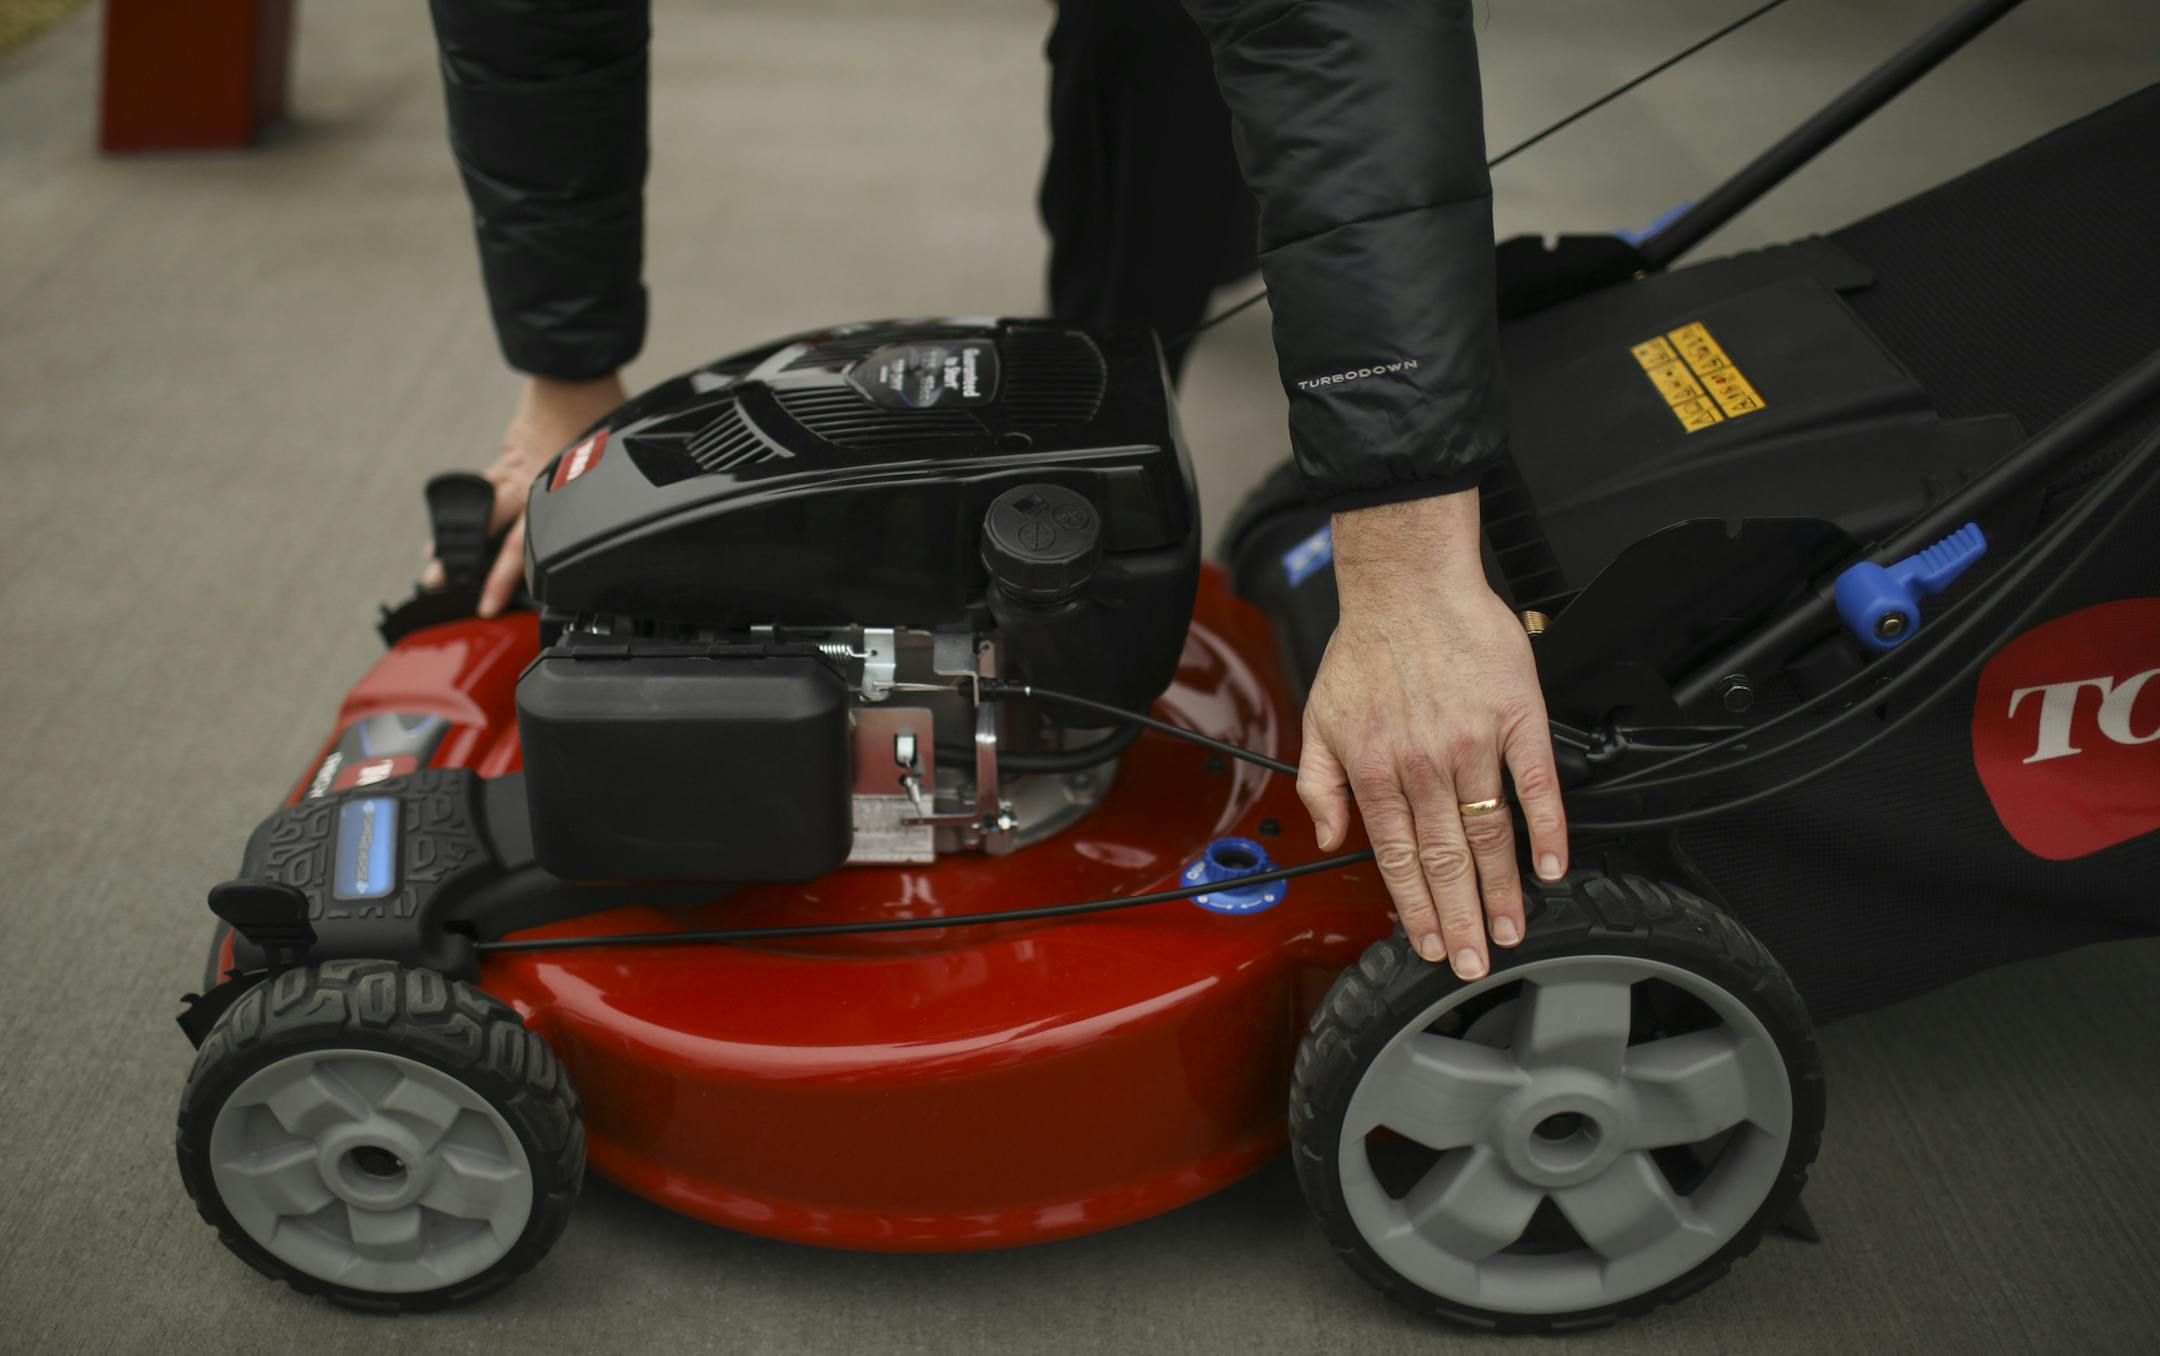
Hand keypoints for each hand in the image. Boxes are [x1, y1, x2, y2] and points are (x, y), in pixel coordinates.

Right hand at [425, 372, 626, 616]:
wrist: (571, 371)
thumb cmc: (599, 409)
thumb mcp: (612, 460)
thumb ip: (611, 489)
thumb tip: (635, 505)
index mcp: (552, 492)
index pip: (521, 547)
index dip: (501, 579)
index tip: (487, 604)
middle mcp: (526, 485)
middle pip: (489, 533)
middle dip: (464, 563)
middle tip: (441, 588)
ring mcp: (513, 468)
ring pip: (480, 509)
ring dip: (455, 534)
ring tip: (436, 560)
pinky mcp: (510, 452)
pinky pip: (487, 483)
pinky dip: (470, 502)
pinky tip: (457, 514)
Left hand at [1297, 490, 1567, 979]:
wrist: (1409, 583)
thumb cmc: (1366, 646)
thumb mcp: (1317, 717)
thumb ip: (1318, 784)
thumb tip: (1329, 838)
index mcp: (1374, 770)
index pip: (1397, 858)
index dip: (1415, 908)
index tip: (1429, 945)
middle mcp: (1422, 764)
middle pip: (1446, 859)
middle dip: (1461, 919)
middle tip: (1475, 962)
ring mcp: (1472, 742)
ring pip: (1489, 832)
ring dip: (1501, 890)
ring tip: (1511, 930)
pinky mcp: (1515, 716)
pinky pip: (1534, 783)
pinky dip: (1547, 828)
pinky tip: (1552, 867)